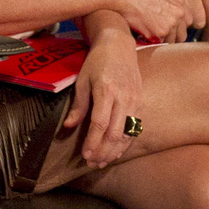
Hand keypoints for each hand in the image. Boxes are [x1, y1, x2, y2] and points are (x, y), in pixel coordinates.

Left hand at [61, 24, 144, 168]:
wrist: (119, 45)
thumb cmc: (97, 61)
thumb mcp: (82, 80)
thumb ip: (78, 105)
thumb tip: (68, 126)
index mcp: (106, 90)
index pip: (100, 123)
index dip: (93, 142)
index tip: (85, 155)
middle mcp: (123, 97)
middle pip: (115, 132)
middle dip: (104, 151)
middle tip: (92, 163)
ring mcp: (134, 100)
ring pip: (127, 133)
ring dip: (115, 150)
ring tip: (103, 162)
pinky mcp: (140, 102)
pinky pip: (135, 127)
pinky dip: (126, 142)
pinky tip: (116, 151)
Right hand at [98, 0, 192, 42]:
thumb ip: (166, 3)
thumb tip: (166, 16)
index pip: (187, 20)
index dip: (176, 26)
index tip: (165, 27)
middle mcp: (179, 11)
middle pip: (182, 33)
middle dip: (171, 36)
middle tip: (155, 33)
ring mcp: (172, 22)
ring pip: (171, 41)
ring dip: (160, 40)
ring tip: (146, 31)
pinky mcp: (161, 32)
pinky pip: (159, 43)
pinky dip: (150, 41)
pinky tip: (141, 32)